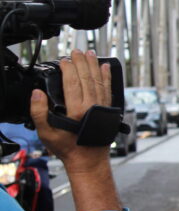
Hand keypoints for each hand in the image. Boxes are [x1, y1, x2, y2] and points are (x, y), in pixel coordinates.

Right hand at [30, 49, 111, 171]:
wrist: (89, 159)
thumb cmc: (68, 147)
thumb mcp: (46, 133)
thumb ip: (39, 112)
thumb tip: (37, 93)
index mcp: (76, 110)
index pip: (72, 82)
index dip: (68, 68)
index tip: (64, 60)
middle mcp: (91, 106)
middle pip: (87, 78)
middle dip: (81, 62)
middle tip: (76, 51)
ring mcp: (102, 107)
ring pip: (99, 81)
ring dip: (94, 65)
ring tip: (90, 54)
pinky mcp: (108, 110)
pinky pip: (108, 89)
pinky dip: (107, 77)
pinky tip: (106, 67)